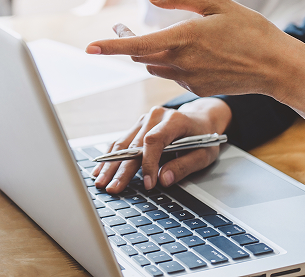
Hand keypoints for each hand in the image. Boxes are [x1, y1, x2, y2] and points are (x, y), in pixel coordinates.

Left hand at [86, 0, 304, 132]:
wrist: (276, 67)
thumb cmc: (250, 30)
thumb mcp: (216, 3)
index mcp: (182, 38)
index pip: (135, 45)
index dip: (110, 46)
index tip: (89, 47)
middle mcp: (180, 61)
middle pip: (140, 55)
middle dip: (126, 42)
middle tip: (120, 27)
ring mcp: (187, 78)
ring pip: (154, 66)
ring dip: (147, 53)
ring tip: (152, 36)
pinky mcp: (196, 88)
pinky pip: (172, 74)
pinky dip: (169, 62)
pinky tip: (187, 52)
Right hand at [92, 98, 231, 192]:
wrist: (200, 119)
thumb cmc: (204, 137)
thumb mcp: (204, 154)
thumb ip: (184, 166)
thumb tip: (164, 180)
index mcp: (174, 120)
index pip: (154, 141)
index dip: (148, 163)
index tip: (147, 184)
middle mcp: (155, 116)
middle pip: (134, 145)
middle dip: (122, 169)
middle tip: (112, 188)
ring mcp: (143, 120)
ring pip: (123, 144)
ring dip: (110, 165)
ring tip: (100, 182)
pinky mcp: (137, 126)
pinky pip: (120, 142)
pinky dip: (110, 157)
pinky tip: (100, 169)